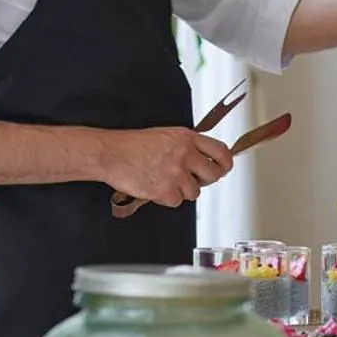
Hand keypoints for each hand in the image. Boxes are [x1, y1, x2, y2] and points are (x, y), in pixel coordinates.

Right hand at [95, 127, 234, 207]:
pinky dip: (167, 198)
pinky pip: (177, 201)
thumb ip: (188, 146)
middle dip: (204, 180)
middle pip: (213, 175)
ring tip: (164, 179)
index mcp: (187, 138)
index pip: (221, 152)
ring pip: (195, 192)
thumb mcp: (167, 136)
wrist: (111, 154)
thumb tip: (204, 160)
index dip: (225, 163)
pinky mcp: (166, 191)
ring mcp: (176, 173)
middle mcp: (185, 155)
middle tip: (190, 178)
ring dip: (182, 190)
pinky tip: (155, 187)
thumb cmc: (133, 145)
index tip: (223, 168)